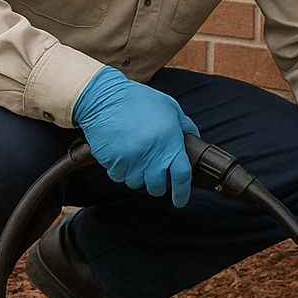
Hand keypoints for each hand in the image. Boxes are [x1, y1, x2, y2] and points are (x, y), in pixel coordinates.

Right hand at [73, 66, 198, 206]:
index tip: (180, 200)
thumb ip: (185, 125)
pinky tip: (122, 154)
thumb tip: (193, 140)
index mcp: (170, 142)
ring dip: (137, 176)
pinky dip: (121, 170)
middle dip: (157, 183)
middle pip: (157, 187)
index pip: (182, 177)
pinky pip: (120, 177)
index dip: (182, 193)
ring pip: (137, 184)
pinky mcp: (114, 163)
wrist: (104, 98)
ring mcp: (132, 161)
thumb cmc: (137, 100)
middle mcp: (152, 156)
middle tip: (153, 171)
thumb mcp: (169, 106)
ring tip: (135, 157)